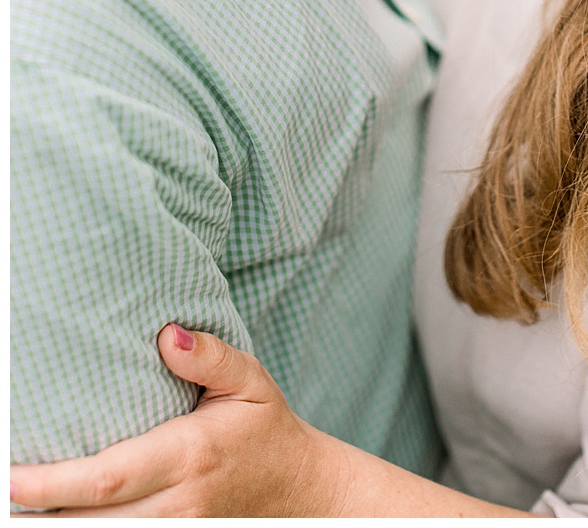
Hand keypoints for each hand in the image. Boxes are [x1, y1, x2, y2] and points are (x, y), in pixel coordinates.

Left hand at [9, 324, 346, 516]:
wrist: (301, 490)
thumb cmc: (264, 428)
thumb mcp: (251, 380)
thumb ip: (211, 356)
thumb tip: (166, 334)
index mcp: (189, 455)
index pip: (106, 478)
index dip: (49, 485)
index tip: (6, 477)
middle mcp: (178, 502)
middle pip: (88, 523)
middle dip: (34, 516)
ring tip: (15, 509)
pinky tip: (56, 519)